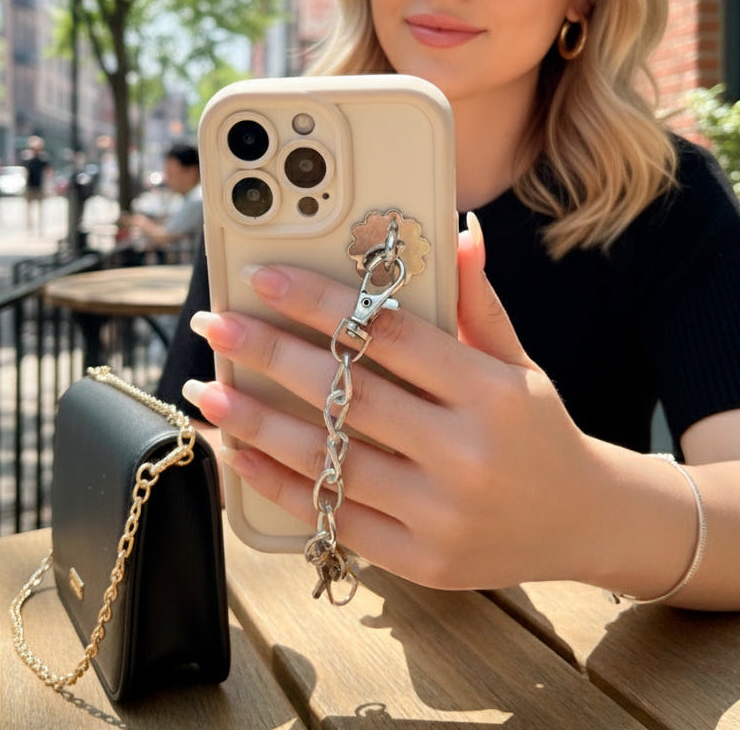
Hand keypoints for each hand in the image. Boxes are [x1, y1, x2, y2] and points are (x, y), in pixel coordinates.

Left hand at [184, 218, 607, 590]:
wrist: (585, 523)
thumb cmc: (541, 430)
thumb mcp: (519, 362)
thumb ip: (479, 302)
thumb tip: (457, 231)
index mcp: (490, 393)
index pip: (389, 334)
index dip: (320, 302)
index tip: (264, 279)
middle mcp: (465, 453)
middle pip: (346, 393)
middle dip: (269, 352)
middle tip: (214, 324)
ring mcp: (439, 513)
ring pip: (328, 459)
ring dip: (254, 421)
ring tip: (207, 387)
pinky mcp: (419, 559)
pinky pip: (332, 517)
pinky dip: (276, 485)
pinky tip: (236, 452)